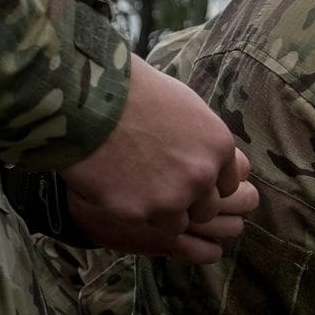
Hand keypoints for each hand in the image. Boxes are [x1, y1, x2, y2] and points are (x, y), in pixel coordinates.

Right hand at [59, 58, 257, 261]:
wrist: (85, 97)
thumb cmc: (132, 91)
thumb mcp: (184, 104)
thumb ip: (202, 138)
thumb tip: (209, 153)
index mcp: (219, 147)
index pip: (229, 186)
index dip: (205, 183)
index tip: (185, 175)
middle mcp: (202, 175)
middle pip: (207, 210)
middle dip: (186, 202)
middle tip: (156, 183)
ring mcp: (173, 197)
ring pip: (177, 223)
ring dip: (159, 211)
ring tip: (133, 183)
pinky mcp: (140, 212)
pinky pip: (142, 222)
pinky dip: (129, 208)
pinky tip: (113, 183)